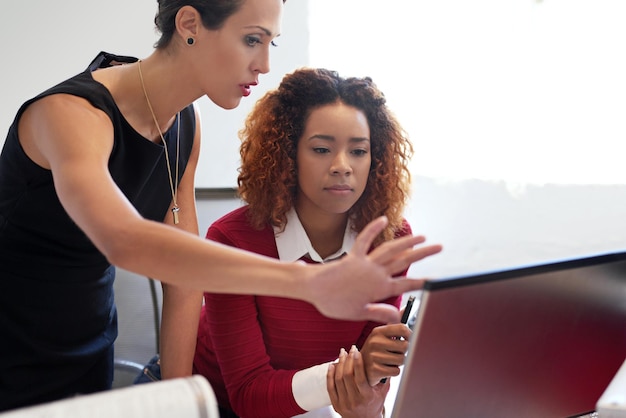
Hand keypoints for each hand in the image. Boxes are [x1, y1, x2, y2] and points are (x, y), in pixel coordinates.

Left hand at [306, 216, 441, 323]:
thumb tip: (397, 315)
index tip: (435, 281)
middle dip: (423, 254)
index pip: (406, 285)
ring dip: (407, 241)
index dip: (422, 283)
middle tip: (439, 247)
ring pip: (391, 249)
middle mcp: (375, 273)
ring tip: (422, 236)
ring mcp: (365, 262)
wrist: (312, 289)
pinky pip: (365, 239)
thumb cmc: (333, 304)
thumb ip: (379, 313)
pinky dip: (374, 228)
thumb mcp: (358, 314)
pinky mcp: (353, 255)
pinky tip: (383, 219)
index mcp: (378, 289)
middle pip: (404, 261)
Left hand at [327, 346, 388, 417]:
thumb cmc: (374, 406)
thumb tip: (388, 361)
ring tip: (343, 354)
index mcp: (367, 397)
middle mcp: (354, 401)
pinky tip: (332, 365)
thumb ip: (384, 379)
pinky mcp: (336, 404)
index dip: (357, 363)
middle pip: (347, 376)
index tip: (357, 352)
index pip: (360, 378)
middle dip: (349, 360)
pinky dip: (330, 374)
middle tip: (350, 349)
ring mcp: (344, 403)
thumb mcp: (382, 393)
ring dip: (340, 364)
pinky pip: (330, 387)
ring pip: (338, 379)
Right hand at [361, 324, 410, 384]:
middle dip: (403, 351)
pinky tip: (386, 368)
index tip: (408, 339)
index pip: (402, 328)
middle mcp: (375, 342)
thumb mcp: (381, 336)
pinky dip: (394, 371)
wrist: (360, 368)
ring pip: (402, 359)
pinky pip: (396, 371)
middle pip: (405, 346)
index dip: (410, 335)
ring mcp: (374, 356)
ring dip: (399, 362)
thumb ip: (394, 323)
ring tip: (390, 361)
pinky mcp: (375, 369)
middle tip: (396, 352)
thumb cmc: (376, 351)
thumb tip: (405, 308)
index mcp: (377, 331)